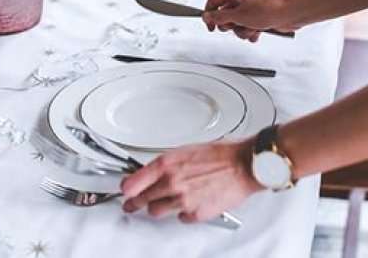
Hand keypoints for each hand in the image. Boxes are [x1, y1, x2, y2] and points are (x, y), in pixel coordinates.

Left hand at [120, 140, 262, 222]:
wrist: (243, 165)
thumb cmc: (220, 155)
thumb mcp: (186, 151)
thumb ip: (167, 164)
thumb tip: (154, 172)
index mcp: (167, 164)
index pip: (133, 182)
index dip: (126, 188)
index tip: (125, 190)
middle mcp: (171, 183)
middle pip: (142, 200)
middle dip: (135, 202)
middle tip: (131, 205)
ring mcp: (183, 200)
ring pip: (156, 211)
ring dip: (158, 207)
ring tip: (162, 202)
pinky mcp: (196, 214)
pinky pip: (180, 217)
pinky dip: (182, 212)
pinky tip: (188, 203)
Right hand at [202, 0, 298, 41]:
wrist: (289, 14)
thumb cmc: (268, 9)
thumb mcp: (238, 15)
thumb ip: (220, 17)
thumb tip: (207, 16)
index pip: (214, 0)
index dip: (209, 13)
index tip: (210, 26)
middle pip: (225, 14)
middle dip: (229, 25)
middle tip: (235, 26)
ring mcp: (251, 8)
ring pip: (237, 24)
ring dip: (242, 31)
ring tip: (251, 29)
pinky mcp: (259, 17)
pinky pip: (248, 27)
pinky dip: (251, 32)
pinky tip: (258, 32)